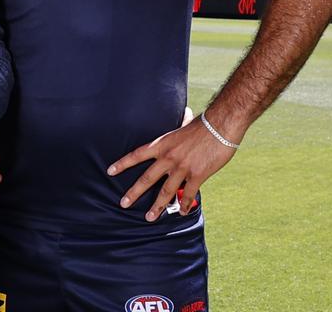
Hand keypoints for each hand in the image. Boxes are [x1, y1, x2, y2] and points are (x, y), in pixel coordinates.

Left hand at [107, 109, 237, 221]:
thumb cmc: (204, 124)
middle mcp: (168, 158)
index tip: (110, 171)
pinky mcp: (197, 175)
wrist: (220, 126)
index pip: (137, 155)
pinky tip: (180, 212)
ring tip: (150, 217)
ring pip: (166, 191)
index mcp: (162, 144)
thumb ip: (181, 124)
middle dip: (134, 193)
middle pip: (147, 178)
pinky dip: (184, 204)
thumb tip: (185, 113)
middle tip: (123, 204)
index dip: (123, 164)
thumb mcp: (185, 124)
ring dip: (157, 206)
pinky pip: (188, 194)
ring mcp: (182, 168)